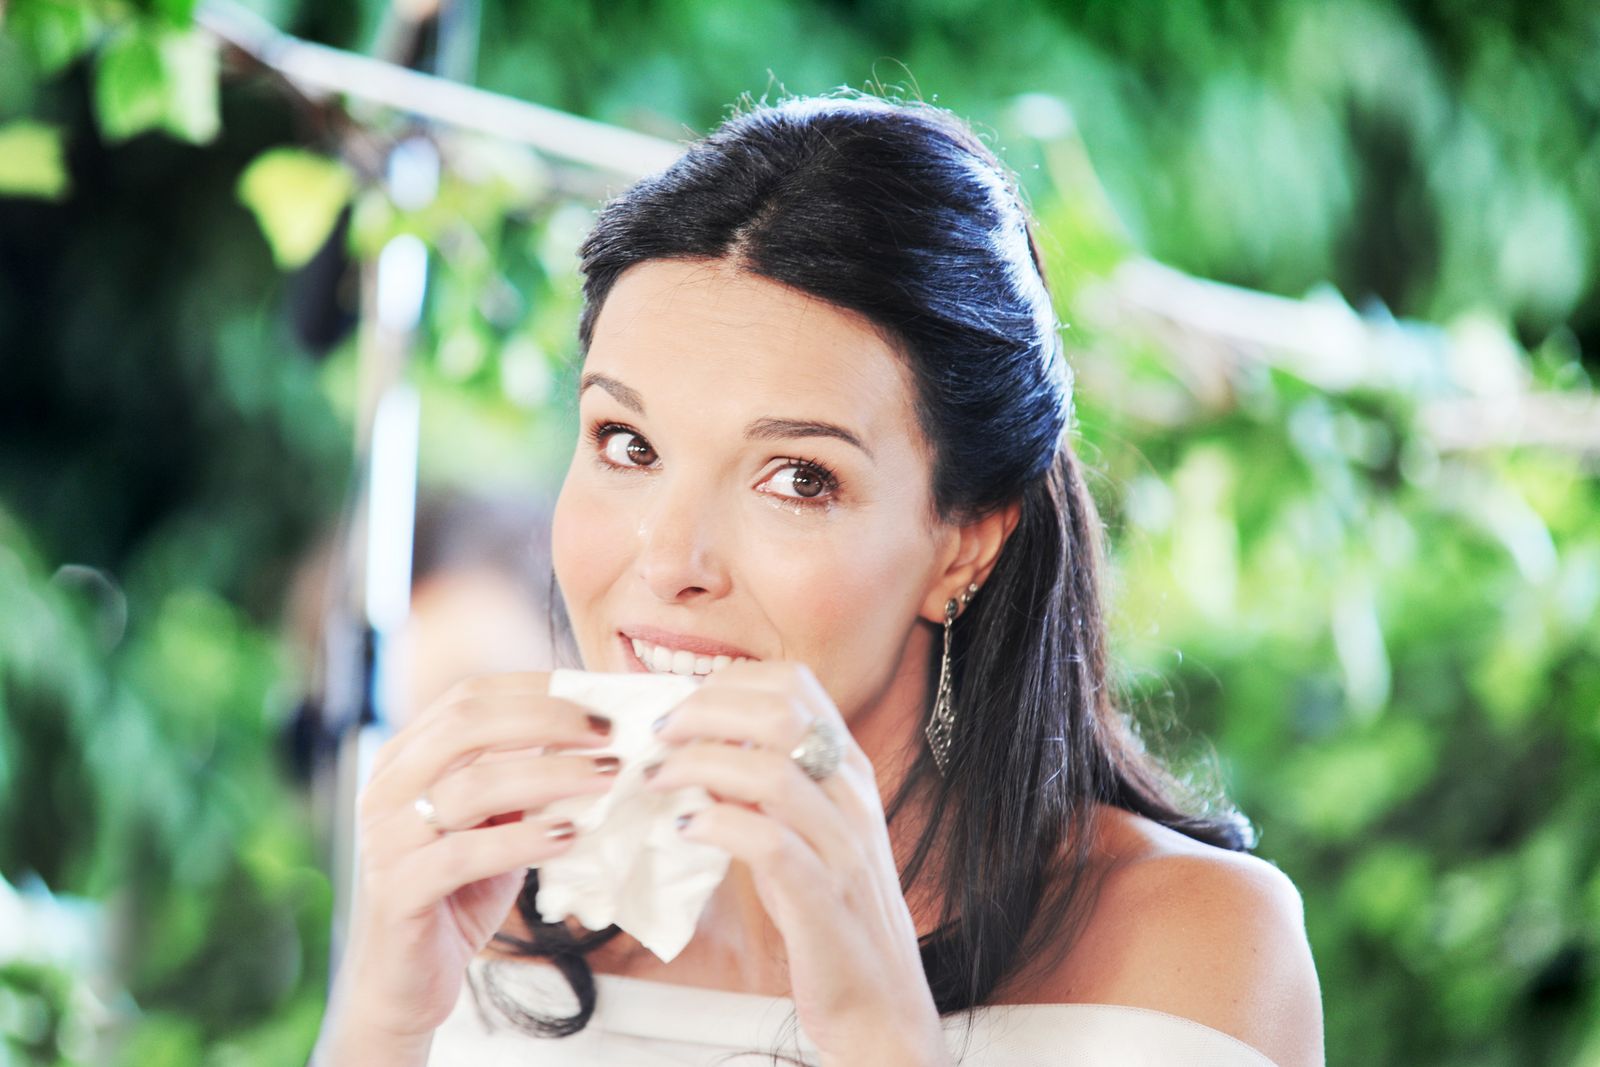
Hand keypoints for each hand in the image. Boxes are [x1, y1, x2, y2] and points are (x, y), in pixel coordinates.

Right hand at [322, 673, 617, 1047]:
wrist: (406, 981)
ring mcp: (385, 840)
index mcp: (405, 758)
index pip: (469, 697)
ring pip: (473, 786)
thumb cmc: (459, 891)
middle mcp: (385, 788)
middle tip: (609, 734)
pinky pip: (466, 854)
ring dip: (551, 775)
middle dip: (548, 720)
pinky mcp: (397, 892)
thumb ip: (523, 777)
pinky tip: (571, 837)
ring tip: (608, 777)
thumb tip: (595, 736)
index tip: (599, 700)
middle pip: (468, 724)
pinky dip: (525, 840)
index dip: (536, 690)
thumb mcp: (495, 821)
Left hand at [644, 661, 949, 1065]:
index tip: (679, 706)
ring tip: (656, 777)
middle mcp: (852, 796)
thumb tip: (702, 751)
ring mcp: (843, 847)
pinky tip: (684, 829)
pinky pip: (769, 841)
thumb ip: (763, 790)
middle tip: (656, 733)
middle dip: (705, 710)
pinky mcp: (824, 899)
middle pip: (781, 712)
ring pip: (772, 770)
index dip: (727, 681)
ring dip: (699, 763)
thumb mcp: (803, 836)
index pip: (795, 685)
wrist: (882, 1005)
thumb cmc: (832, 917)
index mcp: (847, 770)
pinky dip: (718, 825)